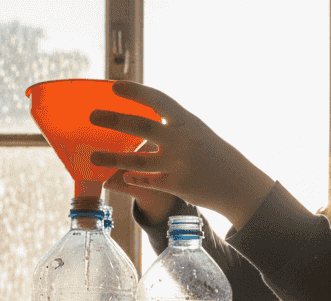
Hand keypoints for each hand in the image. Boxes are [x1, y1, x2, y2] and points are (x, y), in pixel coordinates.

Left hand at [87, 81, 274, 228]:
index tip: (114, 86)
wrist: (237, 183)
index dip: (136, 92)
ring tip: (93, 157)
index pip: (158, 100)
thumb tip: (138, 119)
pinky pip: (148, 181)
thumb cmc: (212, 154)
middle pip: (142, 127)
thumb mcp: (195, 131)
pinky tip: (122, 177)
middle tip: (93, 116)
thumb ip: (170, 124)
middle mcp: (183, 140)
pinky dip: (133, 178)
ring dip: (113, 159)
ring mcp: (180, 163)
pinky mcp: (178, 185)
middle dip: (115, 120)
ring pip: (138, 161)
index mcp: (187, 121)